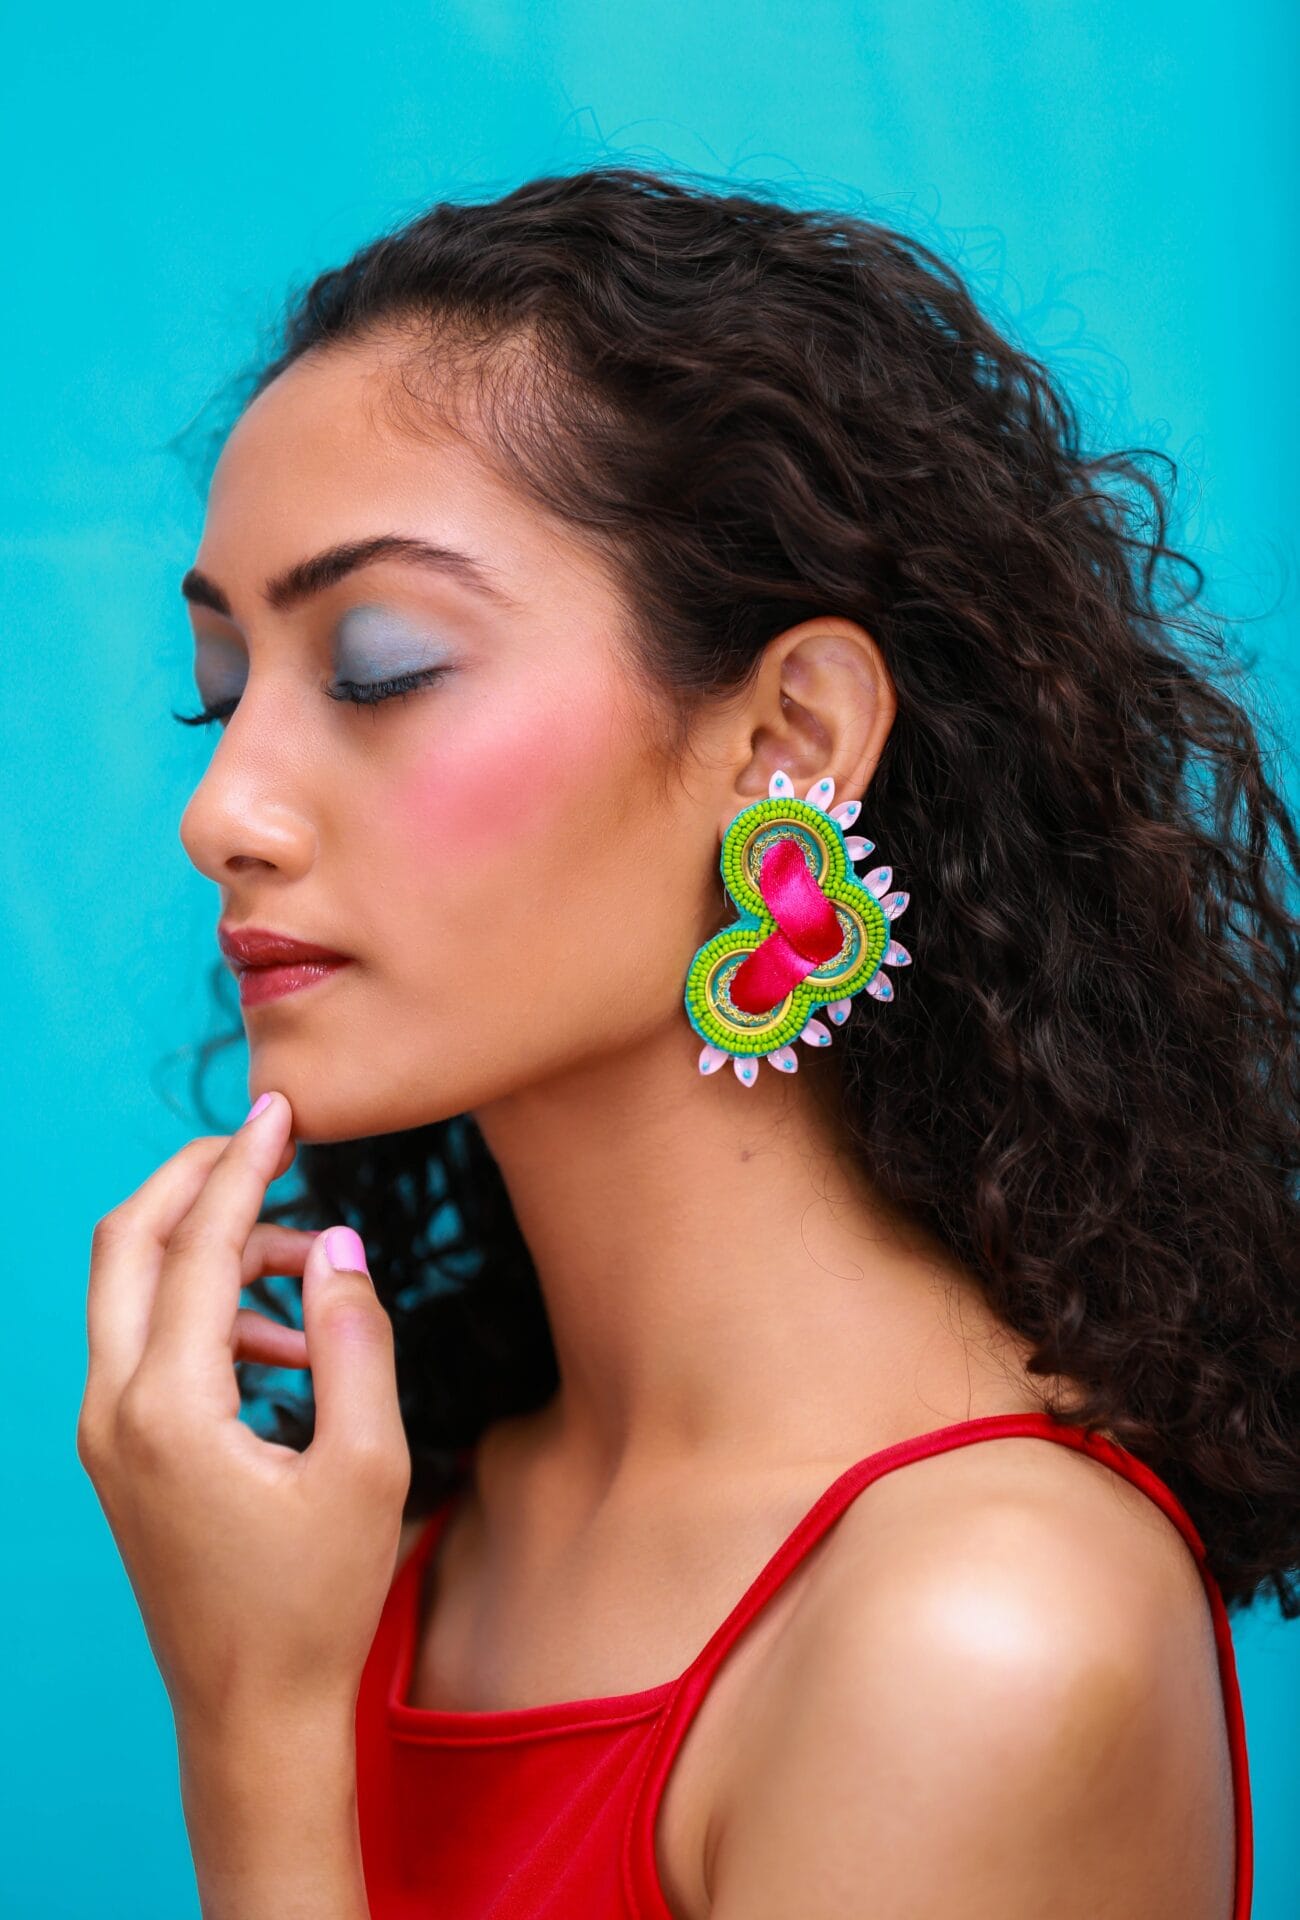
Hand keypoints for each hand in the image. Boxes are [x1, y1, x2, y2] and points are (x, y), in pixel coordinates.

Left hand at [76, 1090, 411, 1747]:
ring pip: (131, 1293)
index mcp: (169, 1409)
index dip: (244, 1167)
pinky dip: (206, 1312)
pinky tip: (288, 1346)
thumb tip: (338, 1245)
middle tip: (261, 1141)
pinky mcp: (118, 1455)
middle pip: (125, 1245)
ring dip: (211, 1253)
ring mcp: (104, 1435)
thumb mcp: (366, 1465)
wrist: (250, 1713)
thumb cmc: (314, 1602)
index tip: (282, 1110)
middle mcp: (113, 1411)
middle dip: (189, 1178)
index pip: (200, 1248)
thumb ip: (353, 1340)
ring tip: (313, 1273)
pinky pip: (145, 1345)